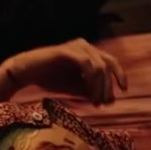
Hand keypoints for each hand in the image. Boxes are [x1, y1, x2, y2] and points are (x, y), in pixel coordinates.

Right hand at [1, 38, 126, 104]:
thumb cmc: (50, 78)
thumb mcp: (75, 88)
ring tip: (95, 101)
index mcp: (89, 53)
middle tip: (104, 103)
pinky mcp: (67, 50)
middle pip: (108, 64)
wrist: (27, 73)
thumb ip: (91, 92)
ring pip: (99, 66)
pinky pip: (86, 64)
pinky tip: (88, 93)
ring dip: (100, 86)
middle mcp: (85, 47)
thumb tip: (109, 100)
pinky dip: (90, 80)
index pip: (111, 62)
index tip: (123, 92)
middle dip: (109, 85)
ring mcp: (76, 47)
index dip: (119, 76)